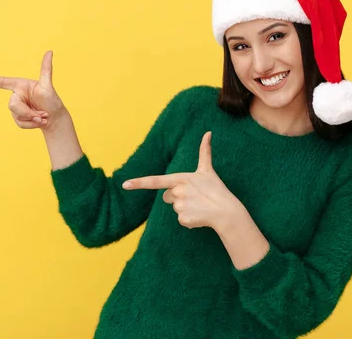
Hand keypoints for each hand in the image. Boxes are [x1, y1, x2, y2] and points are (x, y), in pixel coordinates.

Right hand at [0, 51, 66, 130]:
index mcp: (21, 85)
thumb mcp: (48, 86)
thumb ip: (46, 70)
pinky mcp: (18, 118)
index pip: (1, 82)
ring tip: (44, 117)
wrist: (56, 119)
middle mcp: (17, 95)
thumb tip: (49, 52)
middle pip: (12, 105)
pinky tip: (40, 122)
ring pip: (16, 115)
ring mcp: (17, 107)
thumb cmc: (53, 100)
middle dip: (27, 112)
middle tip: (42, 115)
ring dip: (31, 119)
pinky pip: (19, 123)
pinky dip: (30, 125)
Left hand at [122, 132, 243, 229]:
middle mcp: (177, 192)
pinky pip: (180, 220)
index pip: (155, 181)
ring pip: (174, 208)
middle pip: (167, 197)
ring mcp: (180, 206)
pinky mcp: (183, 220)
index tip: (125, 185)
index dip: (138, 183)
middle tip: (194, 196)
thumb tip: (208, 132)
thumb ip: (204, 151)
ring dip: (184, 208)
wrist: (226, 211)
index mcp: (180, 179)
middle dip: (177, 197)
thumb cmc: (216, 189)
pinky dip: (189, 219)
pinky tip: (199, 215)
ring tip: (199, 205)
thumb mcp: (208, 170)